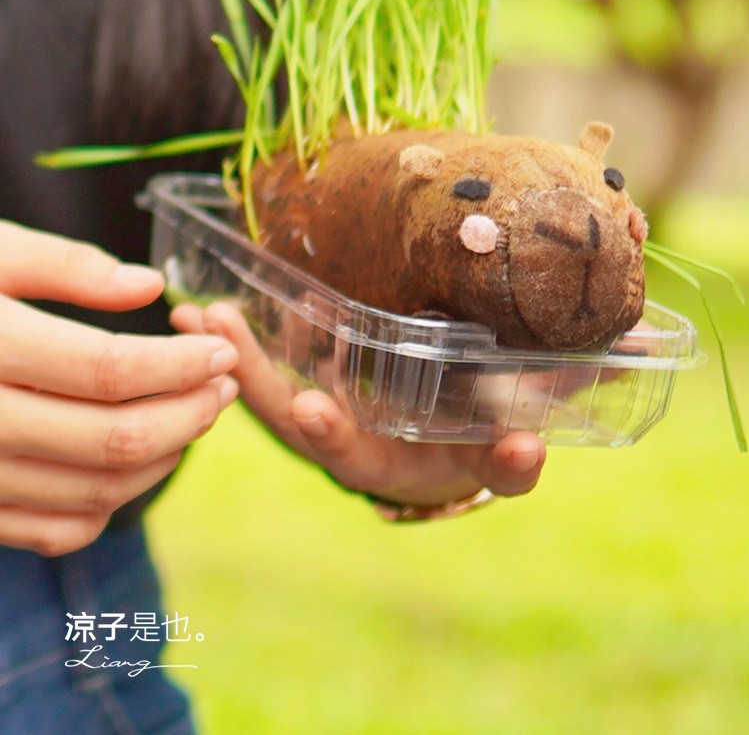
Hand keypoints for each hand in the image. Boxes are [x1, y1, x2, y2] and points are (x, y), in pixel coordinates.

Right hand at [0, 223, 237, 555]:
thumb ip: (63, 264)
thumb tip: (149, 286)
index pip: (107, 371)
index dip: (181, 365)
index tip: (221, 351)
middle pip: (112, 440)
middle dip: (189, 415)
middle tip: (223, 385)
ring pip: (94, 492)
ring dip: (164, 459)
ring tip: (194, 416)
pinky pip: (55, 531)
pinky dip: (111, 505)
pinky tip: (138, 461)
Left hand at [175, 301, 544, 508]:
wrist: (455, 458)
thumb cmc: (480, 459)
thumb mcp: (500, 465)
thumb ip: (512, 463)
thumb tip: (528, 448)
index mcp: (385, 466)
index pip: (352, 456)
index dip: (332, 436)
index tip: (309, 409)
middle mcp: (342, 447)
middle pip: (288, 422)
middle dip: (253, 382)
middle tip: (219, 339)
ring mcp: (321, 419)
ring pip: (267, 392)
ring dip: (232, 354)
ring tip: (195, 311)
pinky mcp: (312, 390)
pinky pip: (268, 369)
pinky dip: (237, 343)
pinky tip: (202, 308)